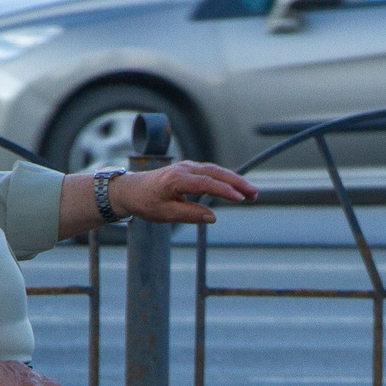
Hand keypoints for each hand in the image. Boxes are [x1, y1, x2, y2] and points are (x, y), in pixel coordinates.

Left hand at [111, 160, 258, 224]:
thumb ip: (189, 215)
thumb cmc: (146, 203)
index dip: (224, 190)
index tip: (240, 198)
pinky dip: (226, 178)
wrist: (130, 190)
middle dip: (237, 182)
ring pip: (216, 170)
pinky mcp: (189, 169)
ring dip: (235, 180)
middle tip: (255, 193)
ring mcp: (187, 167)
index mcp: (177, 179)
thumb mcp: (164, 214)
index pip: (206, 183)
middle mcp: (184, 169)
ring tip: (252, 193)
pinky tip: (237, 188)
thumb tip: (212, 218)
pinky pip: (211, 172)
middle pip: (216, 173)